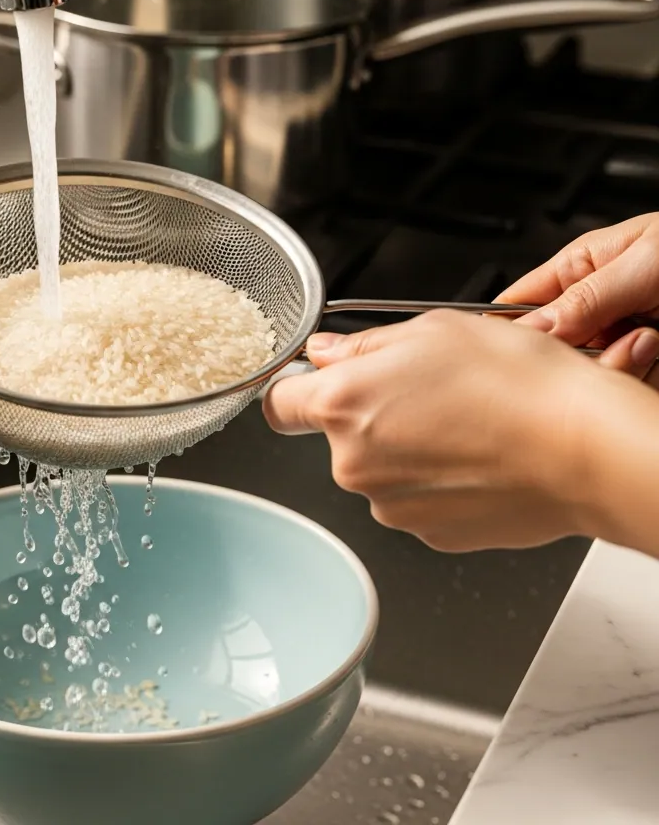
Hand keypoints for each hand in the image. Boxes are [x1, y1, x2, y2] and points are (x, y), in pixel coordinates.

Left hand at [263, 310, 603, 552]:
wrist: (586, 448)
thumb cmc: (518, 384)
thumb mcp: (431, 330)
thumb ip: (361, 346)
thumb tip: (327, 353)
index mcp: (343, 404)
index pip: (278, 404)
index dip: (295, 391)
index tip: (313, 385)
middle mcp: (355, 463)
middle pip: (337, 437)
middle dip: (369, 415)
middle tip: (425, 392)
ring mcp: (391, 505)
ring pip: (379, 470)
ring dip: (405, 449)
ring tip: (463, 424)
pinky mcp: (429, 534)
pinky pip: (416, 500)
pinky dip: (436, 482)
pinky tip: (476, 457)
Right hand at [496, 214, 658, 384]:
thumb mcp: (645, 262)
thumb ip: (584, 298)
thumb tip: (529, 330)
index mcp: (581, 269)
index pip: (517, 305)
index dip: (508, 331)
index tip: (514, 352)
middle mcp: (598, 309)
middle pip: (552, 350)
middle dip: (576, 355)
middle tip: (608, 341)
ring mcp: (624, 342)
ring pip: (591, 376)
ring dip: (620, 367)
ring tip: (653, 340)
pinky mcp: (649, 367)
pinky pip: (628, 389)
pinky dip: (642, 378)